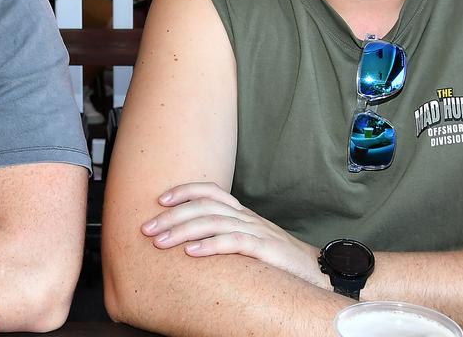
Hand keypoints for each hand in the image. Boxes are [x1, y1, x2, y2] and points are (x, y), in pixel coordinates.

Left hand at [140, 181, 322, 284]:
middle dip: (172, 216)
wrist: (316, 271)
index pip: (210, 191)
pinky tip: (191, 253)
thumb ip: (225, 235)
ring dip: (182, 231)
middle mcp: (246, 217)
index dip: (184, 191)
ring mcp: (256, 232)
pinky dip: (210, 246)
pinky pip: (234, 243)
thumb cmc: (277, 259)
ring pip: (213, 223)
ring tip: (160, 242)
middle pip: (204, 207)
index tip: (159, 200)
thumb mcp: (248, 241)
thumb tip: (191, 241)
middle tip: (147, 228)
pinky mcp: (265, 250)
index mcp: (241, 213)